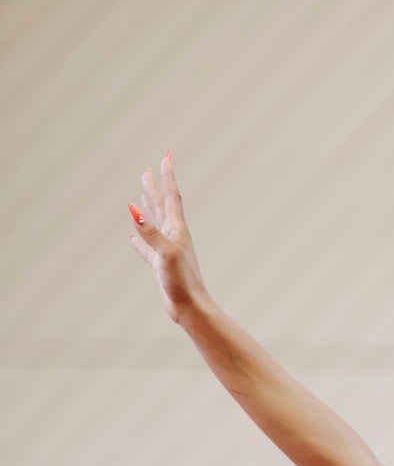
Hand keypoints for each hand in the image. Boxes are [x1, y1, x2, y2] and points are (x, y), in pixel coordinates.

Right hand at [127, 150, 207, 323]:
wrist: (191, 309)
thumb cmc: (183, 282)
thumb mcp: (166, 254)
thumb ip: (150, 233)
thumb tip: (133, 211)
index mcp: (177, 230)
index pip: (171, 196)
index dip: (168, 176)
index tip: (166, 156)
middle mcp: (173, 237)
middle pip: (161, 206)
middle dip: (155, 188)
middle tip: (147, 171)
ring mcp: (167, 251)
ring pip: (154, 224)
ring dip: (148, 208)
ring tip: (141, 196)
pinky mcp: (161, 266)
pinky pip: (146, 249)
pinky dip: (139, 241)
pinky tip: (131, 238)